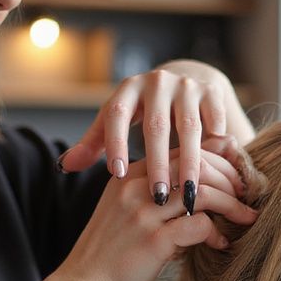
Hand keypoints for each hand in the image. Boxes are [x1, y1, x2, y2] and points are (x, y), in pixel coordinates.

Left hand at [57, 61, 253, 201]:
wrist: (183, 83)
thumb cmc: (142, 112)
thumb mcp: (115, 122)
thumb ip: (93, 144)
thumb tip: (64, 166)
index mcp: (128, 89)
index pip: (117, 114)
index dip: (117, 142)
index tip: (117, 174)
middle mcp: (157, 83)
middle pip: (157, 126)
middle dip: (158, 164)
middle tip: (158, 197)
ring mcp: (186, 86)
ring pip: (190, 127)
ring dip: (190, 163)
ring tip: (189, 194)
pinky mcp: (211, 92)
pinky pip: (215, 122)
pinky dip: (215, 148)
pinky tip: (216, 175)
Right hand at [57, 145, 256, 280]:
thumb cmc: (112, 250)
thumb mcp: (128, 211)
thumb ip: (157, 194)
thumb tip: (203, 187)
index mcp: (132, 173)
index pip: (185, 151)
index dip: (218, 161)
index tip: (235, 178)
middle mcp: (137, 186)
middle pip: (198, 164)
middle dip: (231, 178)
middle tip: (248, 196)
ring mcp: (144, 213)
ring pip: (203, 193)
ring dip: (233, 205)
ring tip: (247, 217)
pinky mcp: (153, 240)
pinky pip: (199, 226)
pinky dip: (217, 234)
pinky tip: (221, 244)